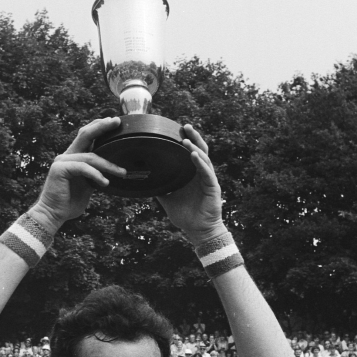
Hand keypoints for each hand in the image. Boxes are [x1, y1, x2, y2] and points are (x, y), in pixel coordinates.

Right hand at [29, 118, 125, 233]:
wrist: (52, 215)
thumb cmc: (69, 203)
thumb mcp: (88, 185)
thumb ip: (96, 174)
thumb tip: (114, 171)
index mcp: (73, 157)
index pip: (86, 136)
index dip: (99, 126)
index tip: (113, 121)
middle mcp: (66, 155)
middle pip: (85, 134)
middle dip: (102, 127)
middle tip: (117, 122)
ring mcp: (62, 161)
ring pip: (90, 156)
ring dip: (108, 165)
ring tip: (121, 172)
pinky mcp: (60, 169)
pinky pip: (83, 168)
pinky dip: (96, 174)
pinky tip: (105, 183)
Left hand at [156, 125, 223, 244]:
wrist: (198, 231)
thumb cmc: (186, 215)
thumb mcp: (167, 199)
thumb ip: (159, 188)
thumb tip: (144, 182)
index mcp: (192, 174)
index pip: (191, 152)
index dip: (187, 140)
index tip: (178, 130)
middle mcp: (201, 173)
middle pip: (200, 150)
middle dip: (194, 137)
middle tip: (184, 126)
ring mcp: (208, 179)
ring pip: (204, 158)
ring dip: (195, 147)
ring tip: (185, 140)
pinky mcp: (213, 187)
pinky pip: (207, 172)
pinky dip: (200, 163)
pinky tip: (193, 155)